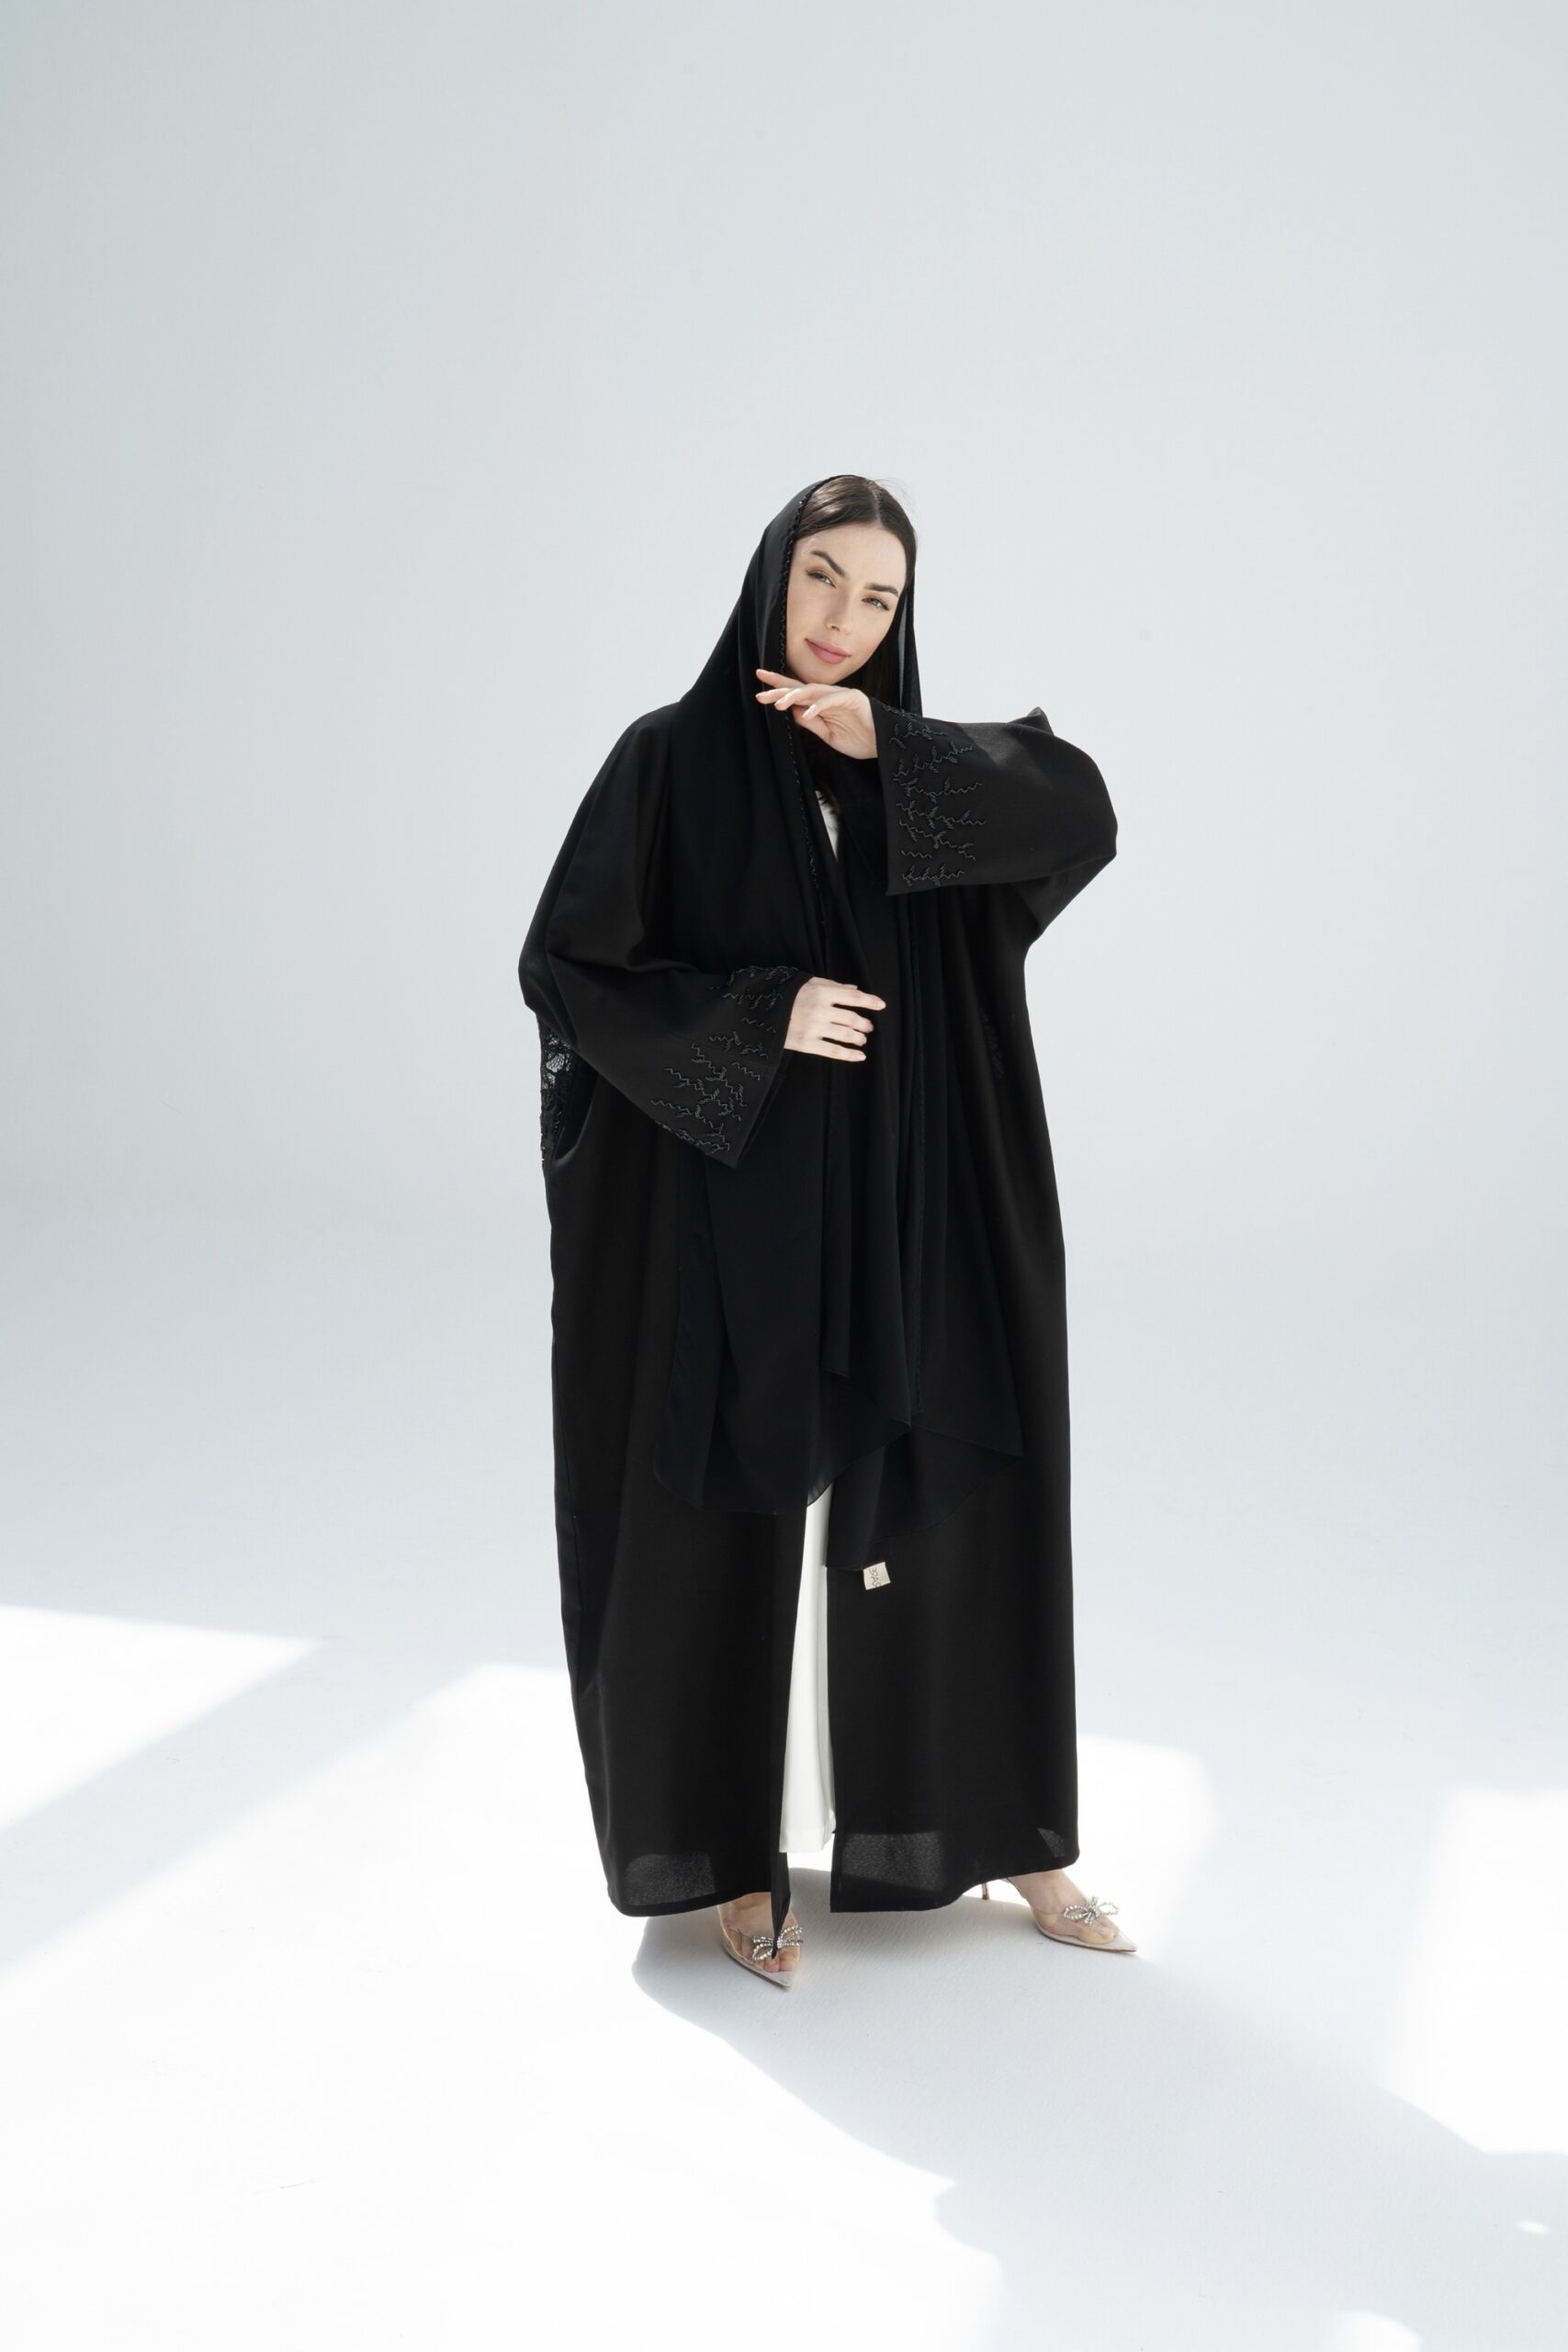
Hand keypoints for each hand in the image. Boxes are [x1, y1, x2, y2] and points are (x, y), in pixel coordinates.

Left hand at [755, 669, 876, 759]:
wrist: (883, 745)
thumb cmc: (858, 740)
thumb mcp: (828, 735)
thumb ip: (811, 723)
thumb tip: (790, 712)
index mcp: (821, 705)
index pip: (796, 694)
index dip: (778, 689)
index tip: (759, 689)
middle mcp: (829, 696)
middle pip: (800, 688)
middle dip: (779, 689)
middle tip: (760, 694)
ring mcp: (841, 695)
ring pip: (813, 691)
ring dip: (794, 696)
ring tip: (778, 704)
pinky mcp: (853, 699)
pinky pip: (832, 700)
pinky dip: (819, 706)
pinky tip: (806, 714)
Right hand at [785, 975, 885, 1060]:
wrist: (759, 1012)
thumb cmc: (784, 995)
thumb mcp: (807, 983)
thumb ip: (832, 986)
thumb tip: (854, 989)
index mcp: (821, 992)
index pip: (853, 997)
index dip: (870, 1001)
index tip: (881, 1005)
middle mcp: (820, 1010)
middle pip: (852, 1018)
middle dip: (865, 1024)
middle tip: (868, 1027)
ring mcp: (814, 1028)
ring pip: (846, 1035)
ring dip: (859, 1038)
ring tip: (862, 1040)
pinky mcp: (807, 1044)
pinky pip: (833, 1051)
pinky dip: (849, 1055)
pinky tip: (860, 1056)